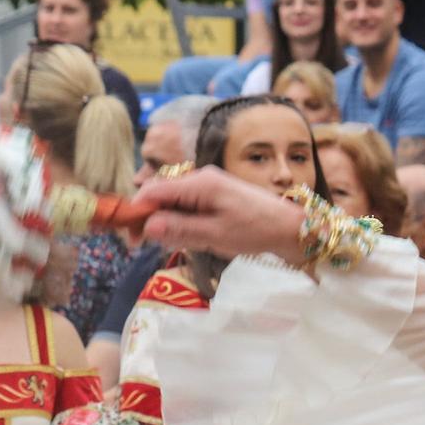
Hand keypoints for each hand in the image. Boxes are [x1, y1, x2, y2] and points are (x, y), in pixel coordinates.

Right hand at [135, 166, 308, 264]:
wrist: (291, 227)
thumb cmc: (256, 230)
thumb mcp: (215, 234)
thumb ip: (179, 229)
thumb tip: (147, 226)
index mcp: (199, 183)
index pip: (152, 191)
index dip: (137, 213)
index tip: (133, 239)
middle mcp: (200, 178)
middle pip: (160, 195)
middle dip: (153, 220)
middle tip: (155, 246)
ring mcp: (208, 185)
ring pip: (173, 203)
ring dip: (170, 223)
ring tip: (184, 243)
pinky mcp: (215, 195)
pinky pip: (188, 206)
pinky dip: (184, 222)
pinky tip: (195, 237)